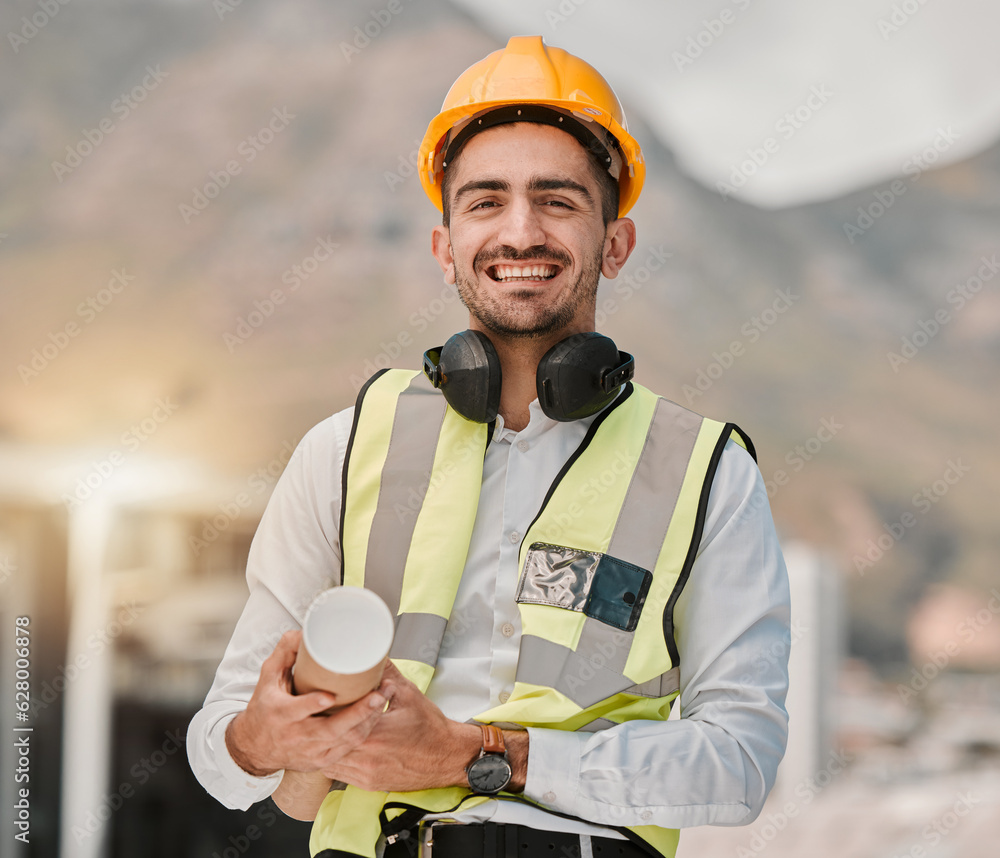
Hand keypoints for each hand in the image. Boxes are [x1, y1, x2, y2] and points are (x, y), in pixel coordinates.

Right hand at [226, 630, 388, 776]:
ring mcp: (311, 751)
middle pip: (331, 729)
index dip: (313, 705)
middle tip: (378, 694)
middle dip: (358, 712)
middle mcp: (296, 736)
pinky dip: (365, 731)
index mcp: (280, 714)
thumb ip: (285, 652)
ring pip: (345, 740)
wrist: (256, 749)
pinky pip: (349, 748)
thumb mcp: (267, 678)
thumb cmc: (264, 709)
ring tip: (384, 698)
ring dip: (368, 720)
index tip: (330, 695)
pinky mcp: (322, 760)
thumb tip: (305, 632)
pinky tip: (376, 715)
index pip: (296, 711)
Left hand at [321, 661, 481, 792]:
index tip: (318, 700)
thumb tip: (374, 657)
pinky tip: (333, 748)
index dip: (324, 711)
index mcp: (373, 734)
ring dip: (324, 746)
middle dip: (321, 728)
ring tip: (320, 731)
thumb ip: (388, 674)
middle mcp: (366, 757)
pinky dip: (334, 760)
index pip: (338, 721)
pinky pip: (339, 774)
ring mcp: (365, 774)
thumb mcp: (409, 694)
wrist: (448, 757)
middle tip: (313, 713)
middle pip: (329, 742)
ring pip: (329, 761)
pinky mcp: (368, 783)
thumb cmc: (431, 728)